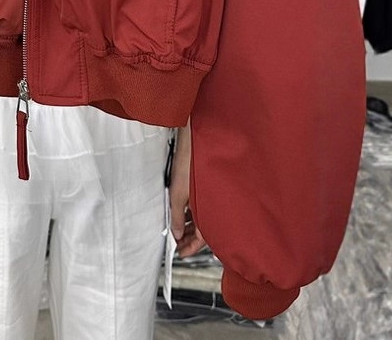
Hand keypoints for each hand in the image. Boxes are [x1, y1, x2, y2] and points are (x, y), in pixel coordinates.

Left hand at [168, 121, 207, 256]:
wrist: (196, 138)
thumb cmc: (190, 161)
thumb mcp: (178, 193)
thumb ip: (177, 216)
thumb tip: (176, 233)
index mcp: (211, 209)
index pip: (203, 238)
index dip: (190, 247)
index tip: (180, 253)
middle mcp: (215, 205)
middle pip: (205, 229)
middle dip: (190, 238)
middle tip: (178, 244)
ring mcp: (211, 196)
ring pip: (203, 217)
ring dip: (192, 225)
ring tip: (179, 230)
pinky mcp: (208, 187)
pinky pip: (203, 206)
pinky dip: (194, 212)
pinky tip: (185, 213)